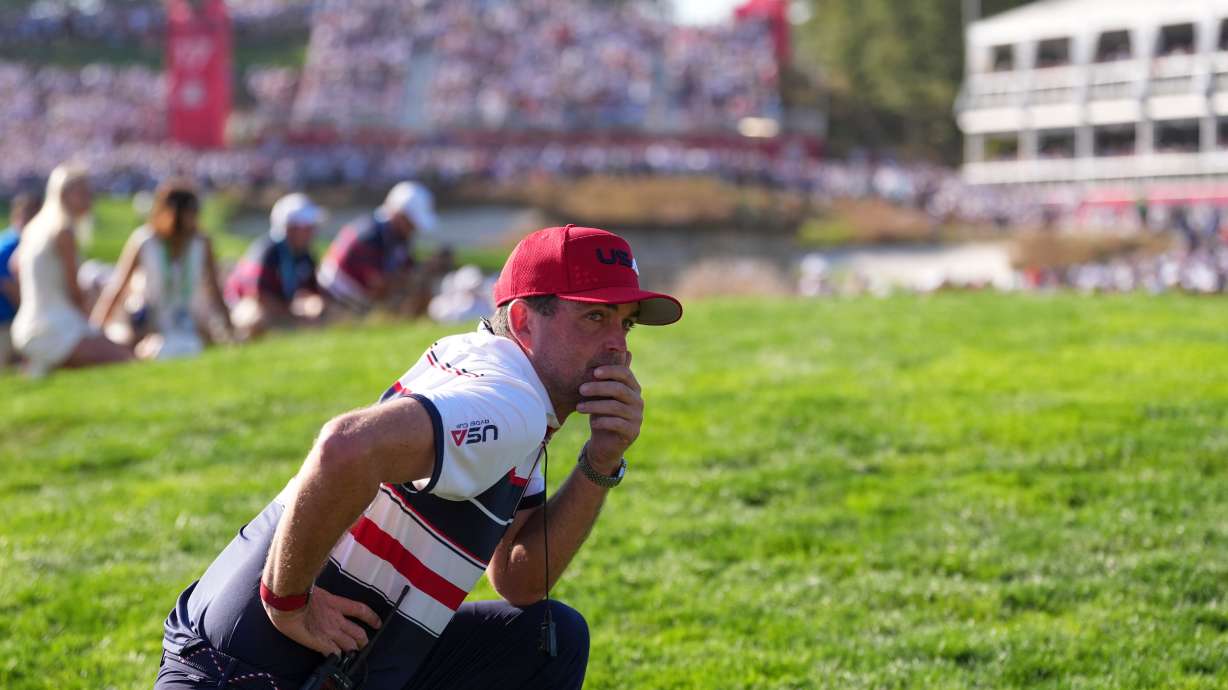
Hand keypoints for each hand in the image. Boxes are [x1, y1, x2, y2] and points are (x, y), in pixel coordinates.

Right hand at [264, 586, 381, 655]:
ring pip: (349, 645)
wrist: (285, 602)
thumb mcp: (314, 589)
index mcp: (335, 603)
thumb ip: (323, 595)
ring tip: (353, 653)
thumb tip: (324, 592)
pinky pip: (334, 653)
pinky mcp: (319, 642)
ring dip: (353, 650)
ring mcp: (329, 631)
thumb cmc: (295, 593)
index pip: (361, 609)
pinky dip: (337, 656)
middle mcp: (336, 619)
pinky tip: (337, 657)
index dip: (372, 617)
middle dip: (363, 640)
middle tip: (364, 643)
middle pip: (358, 632)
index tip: (378, 623)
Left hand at [576, 352, 641, 473]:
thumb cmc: (603, 413)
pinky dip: (602, 421)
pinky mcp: (632, 432)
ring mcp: (637, 417)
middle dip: (599, 388)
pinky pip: (617, 424)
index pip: (625, 374)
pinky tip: (592, 422)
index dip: (611, 371)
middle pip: (620, 389)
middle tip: (581, 389)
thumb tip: (624, 350)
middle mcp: (638, 401)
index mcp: (633, 388)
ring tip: (579, 407)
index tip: (593, 372)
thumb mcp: (604, 394)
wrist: (605, 443)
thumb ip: (611, 376)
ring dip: (595, 406)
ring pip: (616, 407)